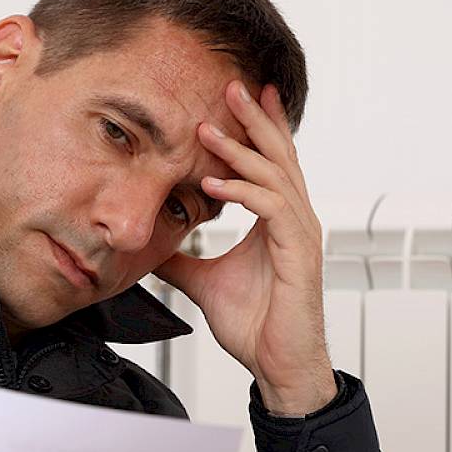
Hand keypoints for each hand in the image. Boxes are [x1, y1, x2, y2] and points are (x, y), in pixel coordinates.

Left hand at [154, 80, 336, 415]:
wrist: (277, 367)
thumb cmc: (255, 327)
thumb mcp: (204, 282)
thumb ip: (182, 259)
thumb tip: (150, 245)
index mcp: (278, 221)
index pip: (272, 163)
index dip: (259, 129)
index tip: (238, 98)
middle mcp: (295, 220)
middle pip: (279, 156)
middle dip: (256, 118)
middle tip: (232, 85)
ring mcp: (301, 235)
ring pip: (275, 175)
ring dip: (242, 149)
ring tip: (209, 128)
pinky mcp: (299, 254)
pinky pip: (272, 209)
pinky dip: (243, 192)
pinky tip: (213, 182)